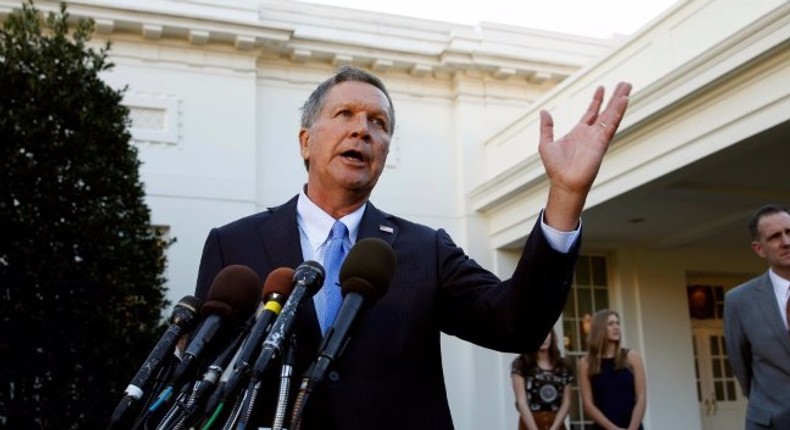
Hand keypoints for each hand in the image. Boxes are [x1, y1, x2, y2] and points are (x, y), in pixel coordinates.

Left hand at [539, 82, 631, 229]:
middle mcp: (591, 134)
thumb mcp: (546, 143)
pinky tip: (624, 101)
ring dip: (619, 101)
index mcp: (579, 133)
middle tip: (624, 84)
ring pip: (611, 115)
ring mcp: (598, 138)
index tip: (601, 88)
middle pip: (605, 111)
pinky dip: (618, 112)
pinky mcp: (602, 142)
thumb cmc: (555, 168)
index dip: (596, 100)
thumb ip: (547, 127)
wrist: (564, 183)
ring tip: (627, 87)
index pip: (591, 113)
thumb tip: (544, 111)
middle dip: (614, 97)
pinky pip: (611, 124)